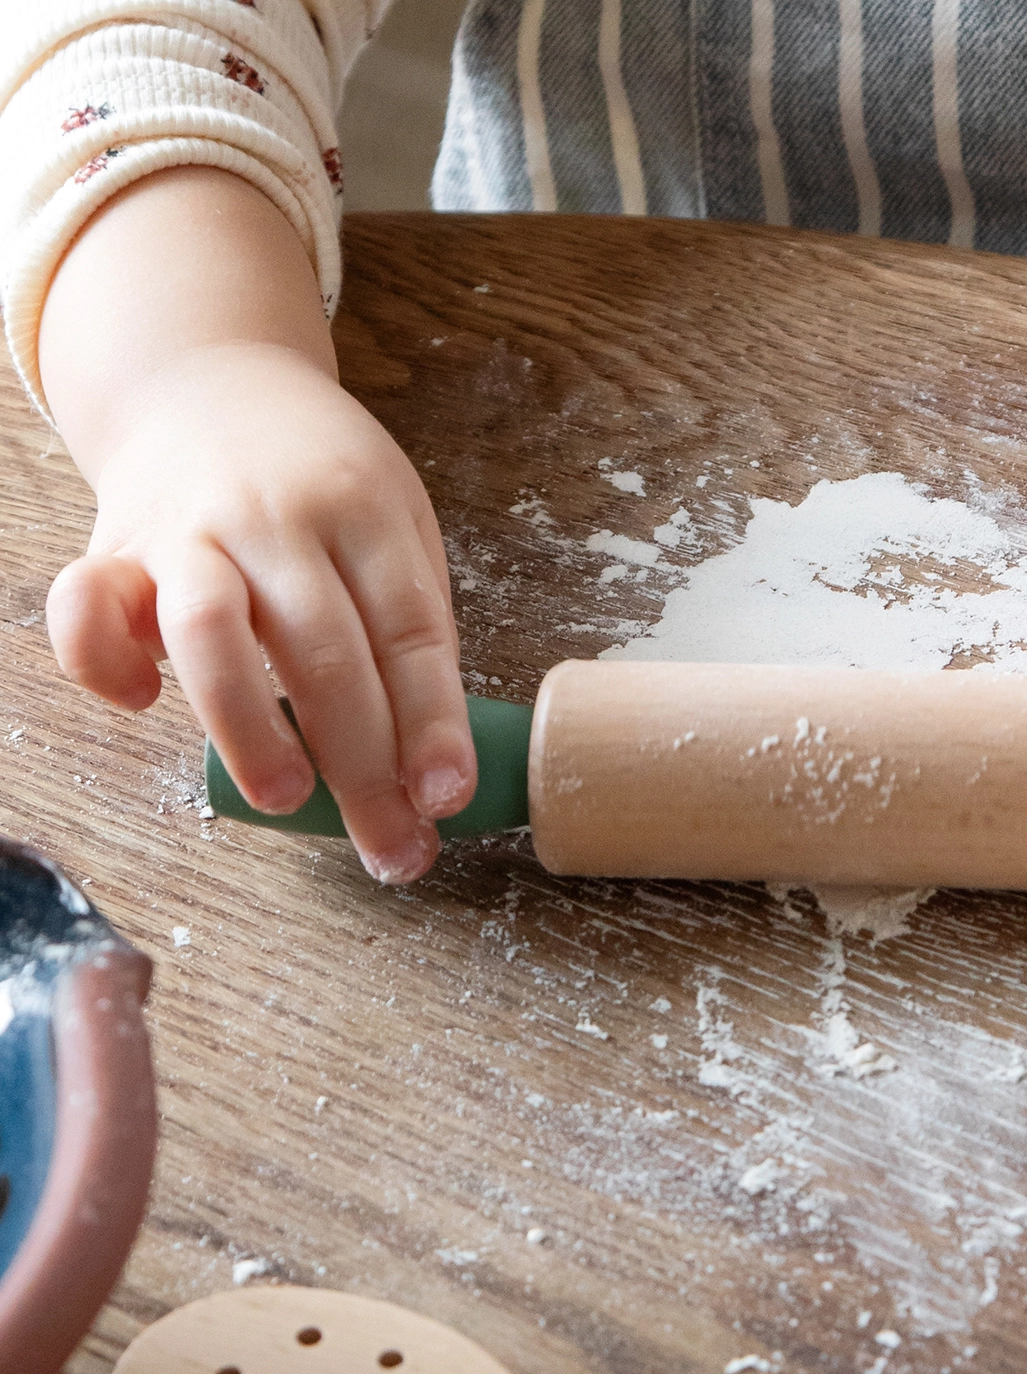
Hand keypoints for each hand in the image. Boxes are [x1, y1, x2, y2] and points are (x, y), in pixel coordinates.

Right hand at [46, 341, 471, 883]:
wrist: (210, 380)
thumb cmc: (323, 487)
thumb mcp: (398, 533)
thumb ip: (409, 635)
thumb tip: (428, 769)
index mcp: (365, 513)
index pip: (410, 632)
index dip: (433, 724)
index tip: (447, 798)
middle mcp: (275, 518)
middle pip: (325, 651)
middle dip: (363, 767)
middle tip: (391, 846)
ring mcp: (188, 530)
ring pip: (209, 629)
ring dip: (249, 726)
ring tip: (287, 797)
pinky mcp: (112, 546)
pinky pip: (85, 608)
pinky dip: (105, 663)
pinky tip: (143, 704)